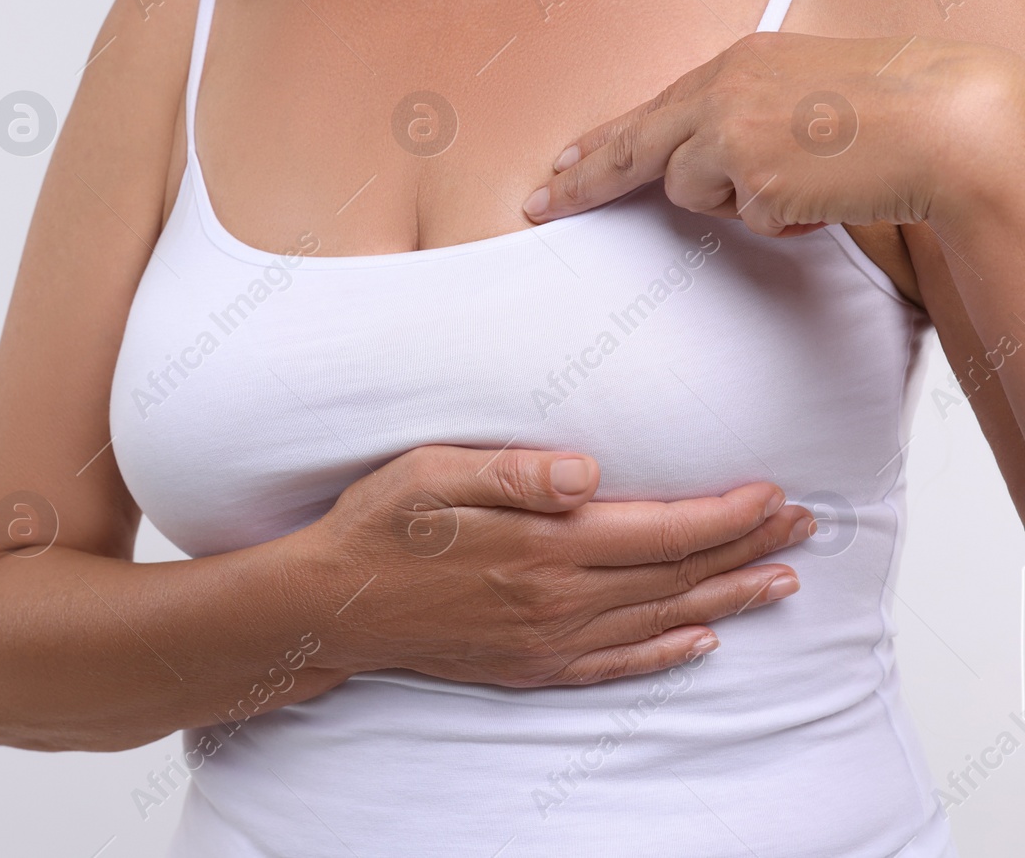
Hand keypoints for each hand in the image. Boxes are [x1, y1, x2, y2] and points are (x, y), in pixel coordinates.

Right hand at [304, 444, 814, 686]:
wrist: (333, 605)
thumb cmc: (380, 526)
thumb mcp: (433, 474)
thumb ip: (516, 472)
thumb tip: (590, 471)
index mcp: (545, 545)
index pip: (664, 529)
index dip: (727, 513)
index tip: (772, 491)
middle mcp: (559, 599)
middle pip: (679, 574)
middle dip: (748, 547)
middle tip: (804, 527)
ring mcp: (549, 640)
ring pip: (664, 619)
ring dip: (730, 597)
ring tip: (781, 580)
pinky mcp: (532, 666)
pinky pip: (620, 665)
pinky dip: (670, 652)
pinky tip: (702, 640)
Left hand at [521, 33, 1023, 236]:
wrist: (946, 119)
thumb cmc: (890, 109)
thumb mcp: (802, 91)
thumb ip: (745, 114)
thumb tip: (701, 164)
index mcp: (737, 62)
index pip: (651, 108)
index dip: (602, 141)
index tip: (560, 164)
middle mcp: (722, 91)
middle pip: (631, 146)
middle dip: (581, 182)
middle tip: (535, 205)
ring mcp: (731, 133)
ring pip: (690, 191)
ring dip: (737, 202)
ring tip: (802, 178)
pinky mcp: (750, 178)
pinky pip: (745, 220)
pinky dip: (780, 222)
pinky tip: (821, 195)